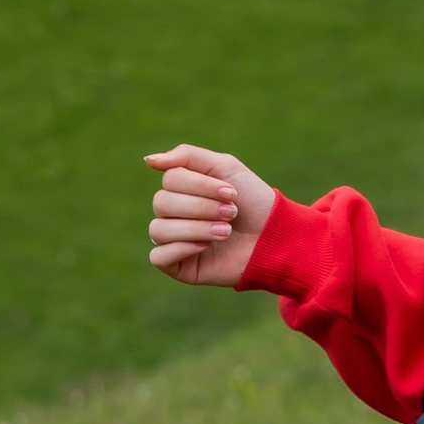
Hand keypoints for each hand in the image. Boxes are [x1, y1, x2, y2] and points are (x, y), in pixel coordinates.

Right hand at [145, 144, 278, 287]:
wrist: (275, 238)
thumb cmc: (253, 202)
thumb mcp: (225, 167)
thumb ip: (187, 156)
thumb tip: (148, 160)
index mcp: (181, 188)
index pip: (170, 179)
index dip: (201, 186)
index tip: (232, 192)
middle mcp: (172, 213)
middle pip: (161, 203)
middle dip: (202, 207)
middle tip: (232, 213)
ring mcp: (172, 240)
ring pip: (158, 229)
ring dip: (197, 229)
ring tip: (226, 232)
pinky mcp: (177, 266)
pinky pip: (158, 256)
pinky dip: (182, 248)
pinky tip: (206, 247)